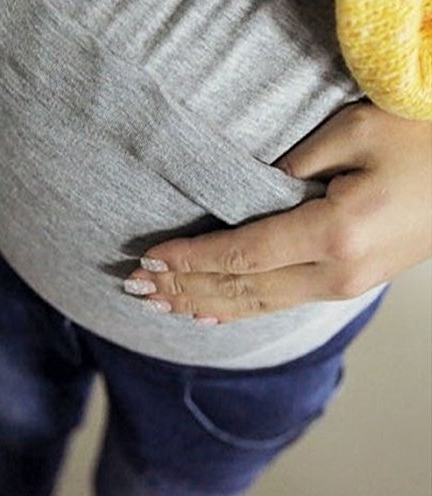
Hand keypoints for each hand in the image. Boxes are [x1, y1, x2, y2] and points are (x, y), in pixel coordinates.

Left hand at [124, 102, 431, 324]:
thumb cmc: (420, 140)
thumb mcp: (353, 133)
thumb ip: (291, 168)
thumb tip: (248, 192)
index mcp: (336, 233)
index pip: (241, 254)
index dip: (191, 259)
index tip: (151, 259)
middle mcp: (336, 272)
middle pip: (242, 288)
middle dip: (186, 288)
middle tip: (140, 289)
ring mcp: (343, 285)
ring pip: (257, 304)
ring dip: (205, 303)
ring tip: (164, 305)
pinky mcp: (346, 284)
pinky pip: (280, 303)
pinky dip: (240, 310)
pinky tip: (213, 315)